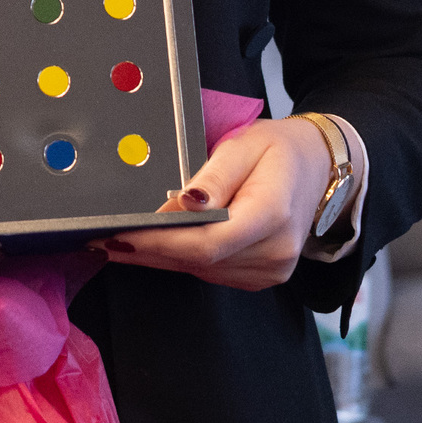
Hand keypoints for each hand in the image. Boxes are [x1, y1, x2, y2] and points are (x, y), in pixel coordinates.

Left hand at [93, 118, 332, 291]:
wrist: (319, 168)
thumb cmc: (280, 150)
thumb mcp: (245, 145)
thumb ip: (212, 178)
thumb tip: (179, 204)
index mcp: (272, 215)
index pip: (206, 242)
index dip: (159, 243)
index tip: (120, 235)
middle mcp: (274, 252)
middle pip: (198, 261)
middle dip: (147, 251)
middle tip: (101, 240)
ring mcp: (271, 270)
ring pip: (201, 270)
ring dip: (159, 258)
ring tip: (119, 242)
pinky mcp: (261, 277)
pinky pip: (211, 272)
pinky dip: (181, 260)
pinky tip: (156, 247)